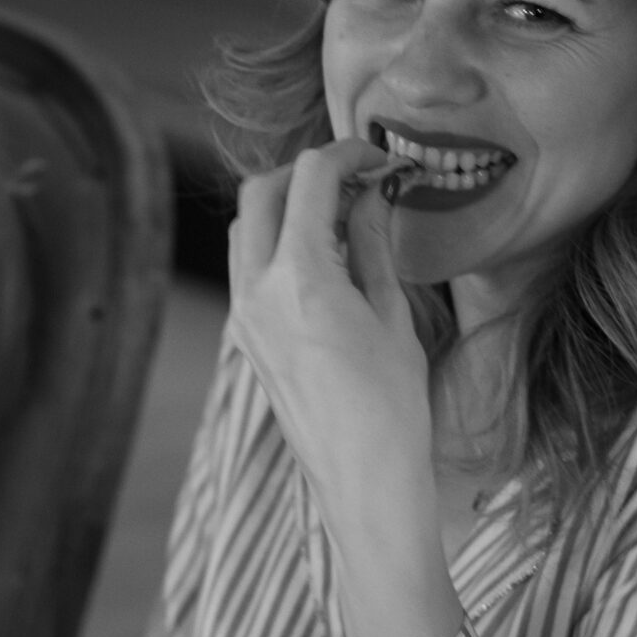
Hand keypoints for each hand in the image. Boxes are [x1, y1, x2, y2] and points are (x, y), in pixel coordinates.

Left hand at [228, 140, 432, 515]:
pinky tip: (322, 259)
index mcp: (300, 278)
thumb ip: (373, 244)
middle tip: (356, 179)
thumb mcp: (393, 314)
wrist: (364, 481)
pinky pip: (246, 268)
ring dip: (285, 206)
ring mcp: (243, 316)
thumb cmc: (393, 406)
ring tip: (340, 218)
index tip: (379, 158)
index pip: (310, 179)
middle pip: (262, 191)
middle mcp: (257, 291)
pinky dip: (276, 244)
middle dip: (307, 172)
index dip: (347, 155)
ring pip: (246, 228)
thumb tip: (372, 193)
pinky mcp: (244, 339)